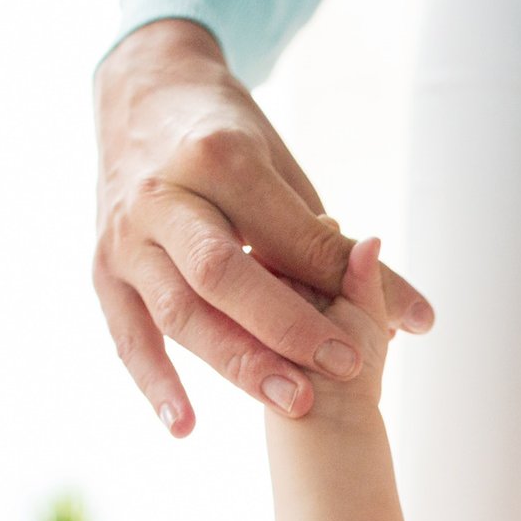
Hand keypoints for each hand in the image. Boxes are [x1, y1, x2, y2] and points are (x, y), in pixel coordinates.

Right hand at [92, 18, 434, 435]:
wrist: (141, 94)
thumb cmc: (227, 139)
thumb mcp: (283, 172)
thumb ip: (335, 247)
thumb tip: (417, 321)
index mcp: (218, 157)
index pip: (284, 234)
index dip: (335, 284)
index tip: (386, 334)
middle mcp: (163, 195)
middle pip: (223, 274)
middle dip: (285, 328)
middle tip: (344, 371)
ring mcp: (126, 236)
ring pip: (179, 310)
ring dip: (236, 363)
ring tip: (294, 405)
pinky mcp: (103, 268)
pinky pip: (127, 334)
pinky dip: (154, 383)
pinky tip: (186, 426)